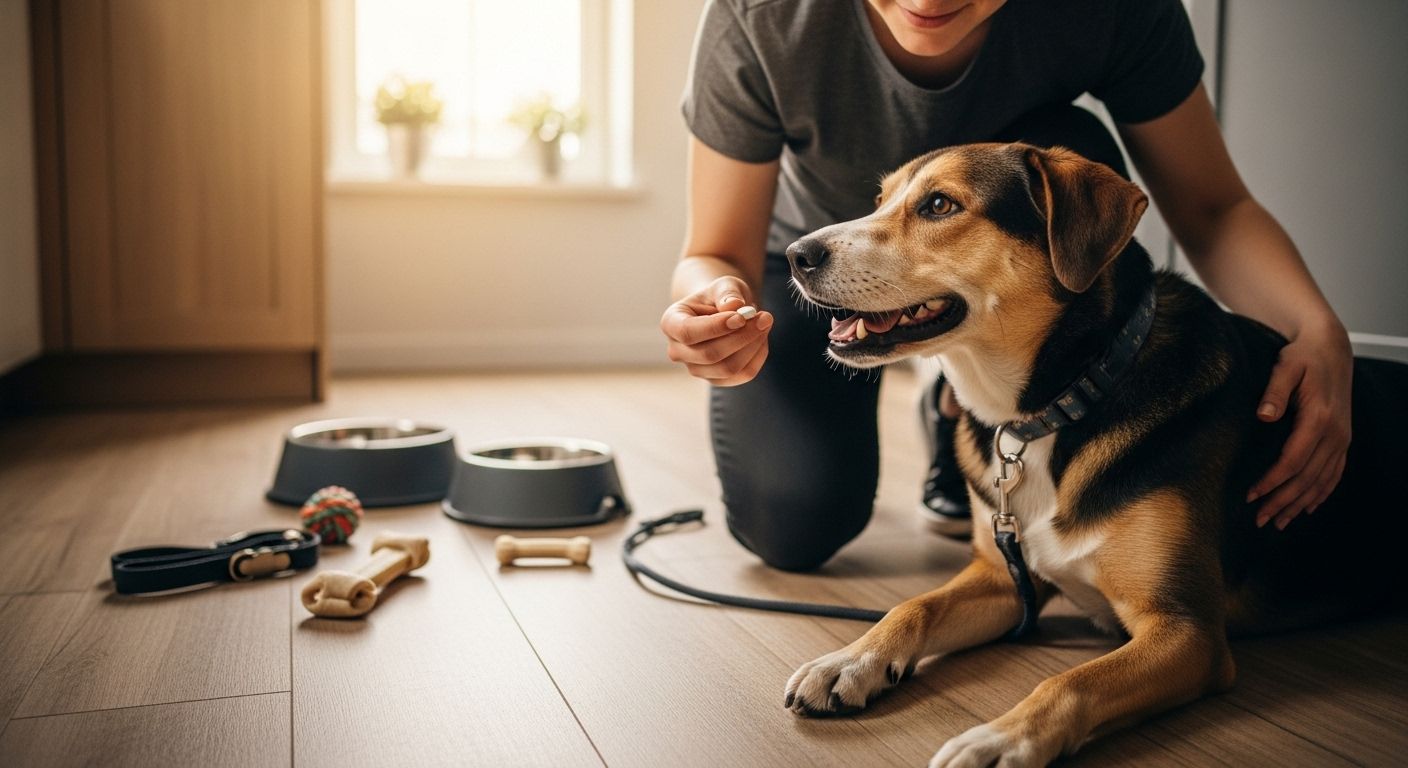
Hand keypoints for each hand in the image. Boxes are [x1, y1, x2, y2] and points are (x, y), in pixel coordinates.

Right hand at [660, 276, 773, 385]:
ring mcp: (696, 369)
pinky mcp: (717, 379)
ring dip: (753, 346)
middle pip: (710, 355)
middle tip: (765, 317)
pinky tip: (762, 338)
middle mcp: (678, 351)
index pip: (688, 332)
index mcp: (671, 323)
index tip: (742, 316)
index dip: (716, 327)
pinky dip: (758, 356)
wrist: (724, 311)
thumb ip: (727, 292)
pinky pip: (743, 375)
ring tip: (764, 322)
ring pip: (728, 368)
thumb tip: (735, 306)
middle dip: (742, 336)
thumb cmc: (720, 296)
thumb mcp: (724, 285)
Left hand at [1247, 321, 1352, 529]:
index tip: (1250, 496)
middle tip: (1258, 521)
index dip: (1272, 482)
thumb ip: (1274, 391)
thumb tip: (1263, 416)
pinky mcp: (1343, 439)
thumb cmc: (1303, 355)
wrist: (1330, 346)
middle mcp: (1335, 433)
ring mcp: (1342, 438)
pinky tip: (1307, 507)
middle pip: (1307, 478)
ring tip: (1278, 522)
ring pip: (1321, 481)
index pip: (1292, 461)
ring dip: (1300, 504)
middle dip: (1282, 502)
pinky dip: (1321, 493)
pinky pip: (1334, 473)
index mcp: (1319, 419)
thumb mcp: (1285, 366)